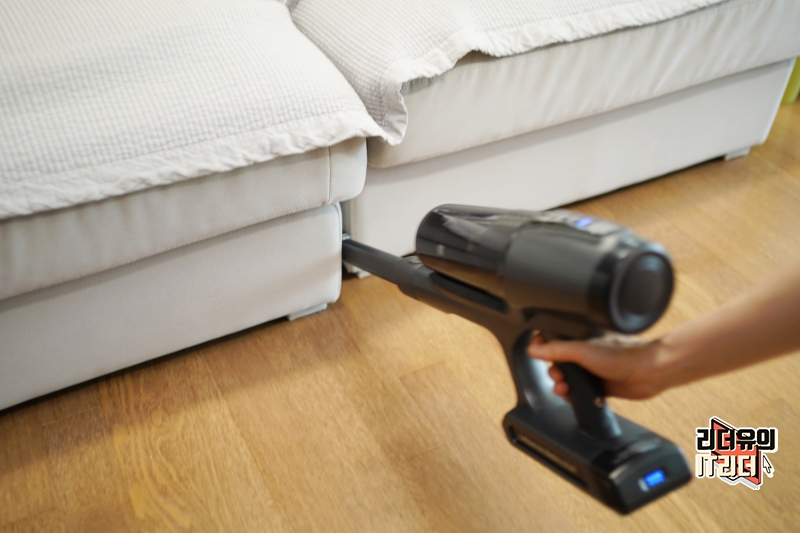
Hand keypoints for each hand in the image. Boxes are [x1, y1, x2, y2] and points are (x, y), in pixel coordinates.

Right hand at [526, 333, 668, 399]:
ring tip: (563, 388)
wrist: (649, 372)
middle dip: (553, 370)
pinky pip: (581, 391)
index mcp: (582, 337)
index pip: (555, 339)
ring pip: (569, 378)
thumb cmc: (624, 355)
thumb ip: (557, 350)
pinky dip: (575, 395)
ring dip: (562, 385)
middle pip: (559, 362)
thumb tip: (534, 349)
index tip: (537, 353)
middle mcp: (587, 351)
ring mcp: (594, 369)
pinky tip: (573, 396)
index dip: (544, 346)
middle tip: (557, 375)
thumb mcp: (583, 350)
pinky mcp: (601, 385)